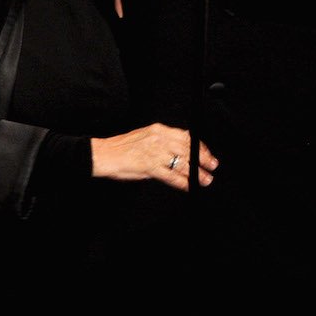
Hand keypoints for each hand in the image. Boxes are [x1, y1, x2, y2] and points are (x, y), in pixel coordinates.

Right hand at [90, 123, 217, 191]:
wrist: (103, 154)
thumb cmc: (121, 148)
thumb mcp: (145, 137)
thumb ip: (161, 142)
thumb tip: (177, 152)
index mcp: (158, 129)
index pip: (185, 136)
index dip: (199, 145)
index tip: (207, 153)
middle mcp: (158, 139)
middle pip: (187, 148)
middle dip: (202, 158)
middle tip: (212, 165)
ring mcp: (155, 152)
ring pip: (182, 162)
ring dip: (196, 172)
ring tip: (205, 179)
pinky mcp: (150, 166)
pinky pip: (171, 175)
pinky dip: (183, 181)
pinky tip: (189, 185)